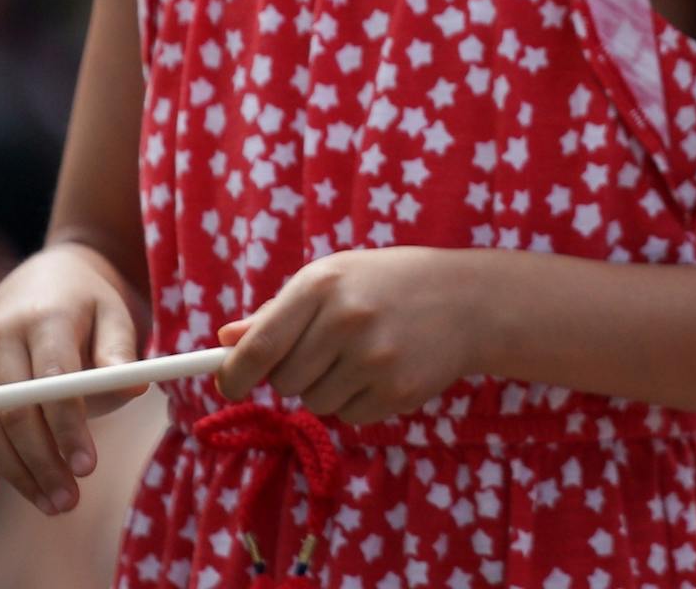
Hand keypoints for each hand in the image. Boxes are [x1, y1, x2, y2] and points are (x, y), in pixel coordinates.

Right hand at [0, 244, 147, 513]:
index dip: (68, 428)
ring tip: (52, 503)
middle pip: (16, 412)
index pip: (53, 381)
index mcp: (45, 319)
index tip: (89, 467)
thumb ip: (120, 354)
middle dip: (42, 462)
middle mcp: (0, 339)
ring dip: (15, 472)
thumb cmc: (89, 307)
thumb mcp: (115, 316)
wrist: (42, 283)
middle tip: (70, 500)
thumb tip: (135, 389)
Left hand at [216, 247, 486, 423]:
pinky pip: (350, 416)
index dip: (234, 375)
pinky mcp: (398, 390)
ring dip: (327, 390)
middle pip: (285, 382)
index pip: (259, 347)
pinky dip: (359, 402)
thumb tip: (226, 339)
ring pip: (315, 404)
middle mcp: (347, 319)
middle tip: (325, 353)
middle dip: (294, 375)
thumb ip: (279, 311)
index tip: (230, 384)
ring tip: (362, 357)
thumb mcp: (336, 278)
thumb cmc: (389, 284)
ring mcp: (375, 357)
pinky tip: (384, 372)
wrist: (469, 299)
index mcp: (322, 284)